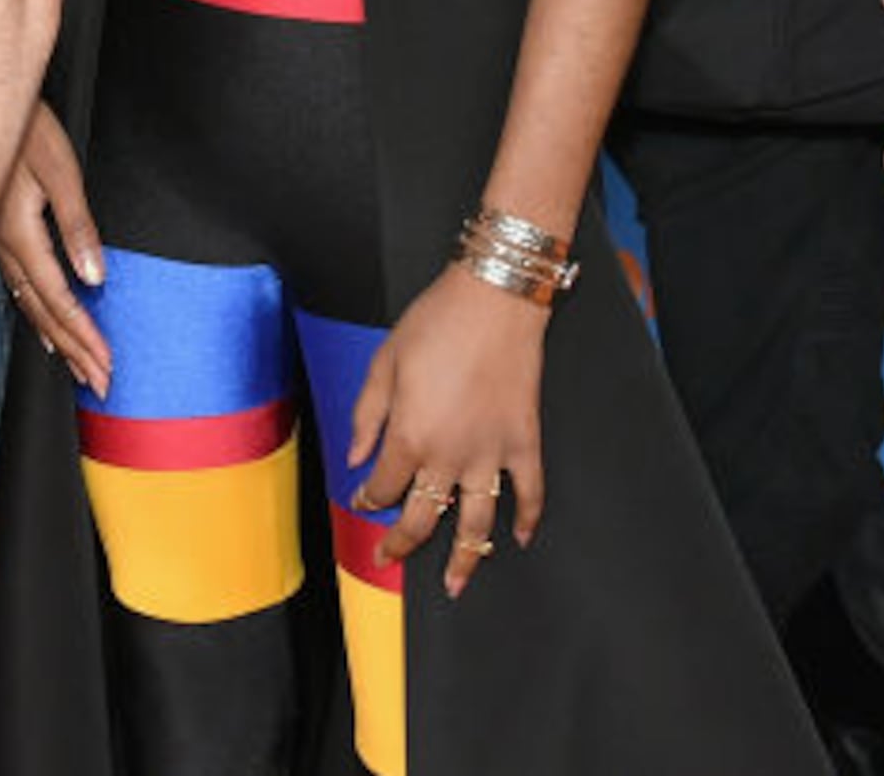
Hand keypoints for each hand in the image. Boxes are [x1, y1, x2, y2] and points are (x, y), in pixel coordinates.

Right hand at [0, 104, 112, 394]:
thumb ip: (76, 226)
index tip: (105, 366)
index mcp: (20, 236)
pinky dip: (34, 312)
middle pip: (42, 312)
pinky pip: (16, 285)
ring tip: (75, 366)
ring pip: (28, 303)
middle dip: (73, 350)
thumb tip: (95, 277)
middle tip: (98, 383)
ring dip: (55, 337)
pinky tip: (41, 323)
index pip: (60, 299)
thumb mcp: (59, 171)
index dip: (84, 335)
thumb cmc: (22, 128)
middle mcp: (3, 247)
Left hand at [343, 269, 549, 597]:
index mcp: (409, 436)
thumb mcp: (384, 363)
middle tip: (390, 559)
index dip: (370, 499)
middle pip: (424, 518)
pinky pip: (530, 491)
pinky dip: (527, 518)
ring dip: (466, 557)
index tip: (364, 501)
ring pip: (477, 521)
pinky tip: (519, 538)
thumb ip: (366, 416)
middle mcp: (449, 455)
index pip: (383, 486)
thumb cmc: (435, 323)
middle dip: (403, 544)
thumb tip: (354, 459)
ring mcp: (491, 453)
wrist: (493, 299)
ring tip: (455, 583)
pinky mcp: (524, 441)